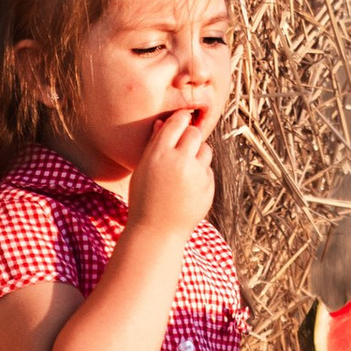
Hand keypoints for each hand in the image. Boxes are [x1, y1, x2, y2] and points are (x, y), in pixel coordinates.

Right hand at [124, 101, 216, 241]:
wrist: (157, 231)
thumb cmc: (144, 198)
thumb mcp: (143, 169)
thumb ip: (154, 143)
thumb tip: (162, 121)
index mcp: (159, 154)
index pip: (177, 123)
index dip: (181, 119)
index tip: (182, 120)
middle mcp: (180, 161)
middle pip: (195, 133)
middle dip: (190, 136)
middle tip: (183, 146)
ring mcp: (196, 175)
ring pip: (205, 150)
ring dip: (197, 154)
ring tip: (185, 168)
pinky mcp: (208, 187)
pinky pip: (208, 170)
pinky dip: (200, 174)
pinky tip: (187, 187)